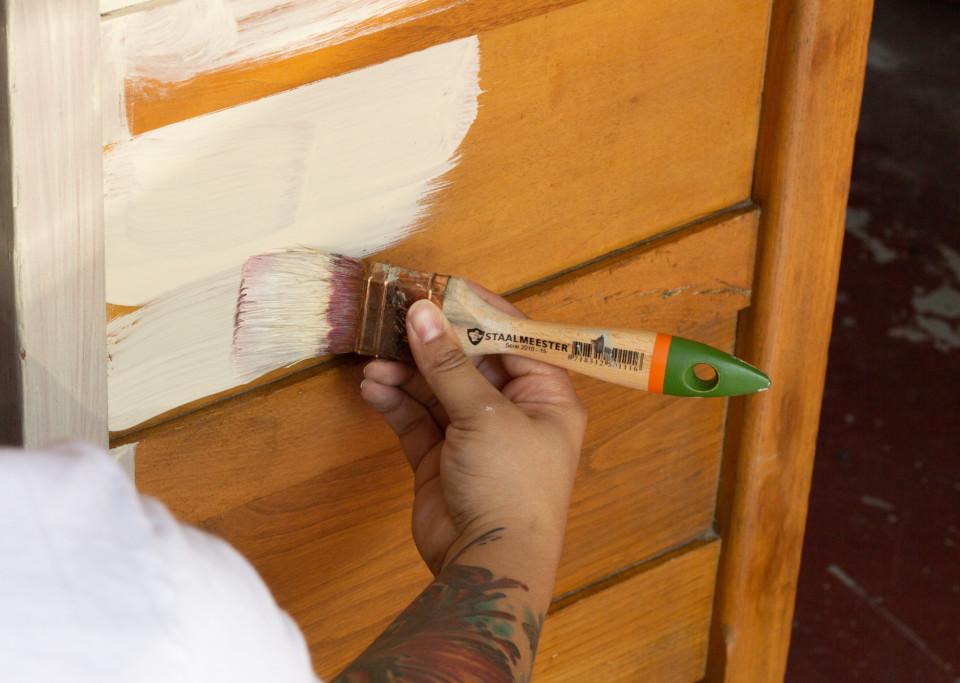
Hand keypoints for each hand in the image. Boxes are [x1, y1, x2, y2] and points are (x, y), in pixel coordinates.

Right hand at [360, 284, 585, 573]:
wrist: (490, 563)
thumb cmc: (512, 488)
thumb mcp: (485, 416)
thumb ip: (448, 365)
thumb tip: (422, 313)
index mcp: (545, 395)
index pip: (513, 337)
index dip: (477, 311)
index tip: (440, 286)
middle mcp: (513, 410)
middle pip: (468, 360)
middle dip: (431, 341)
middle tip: (395, 315)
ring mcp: (475, 434)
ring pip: (436, 387)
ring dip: (406, 373)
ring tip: (375, 360)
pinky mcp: (441, 456)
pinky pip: (416, 417)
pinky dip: (395, 401)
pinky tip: (373, 388)